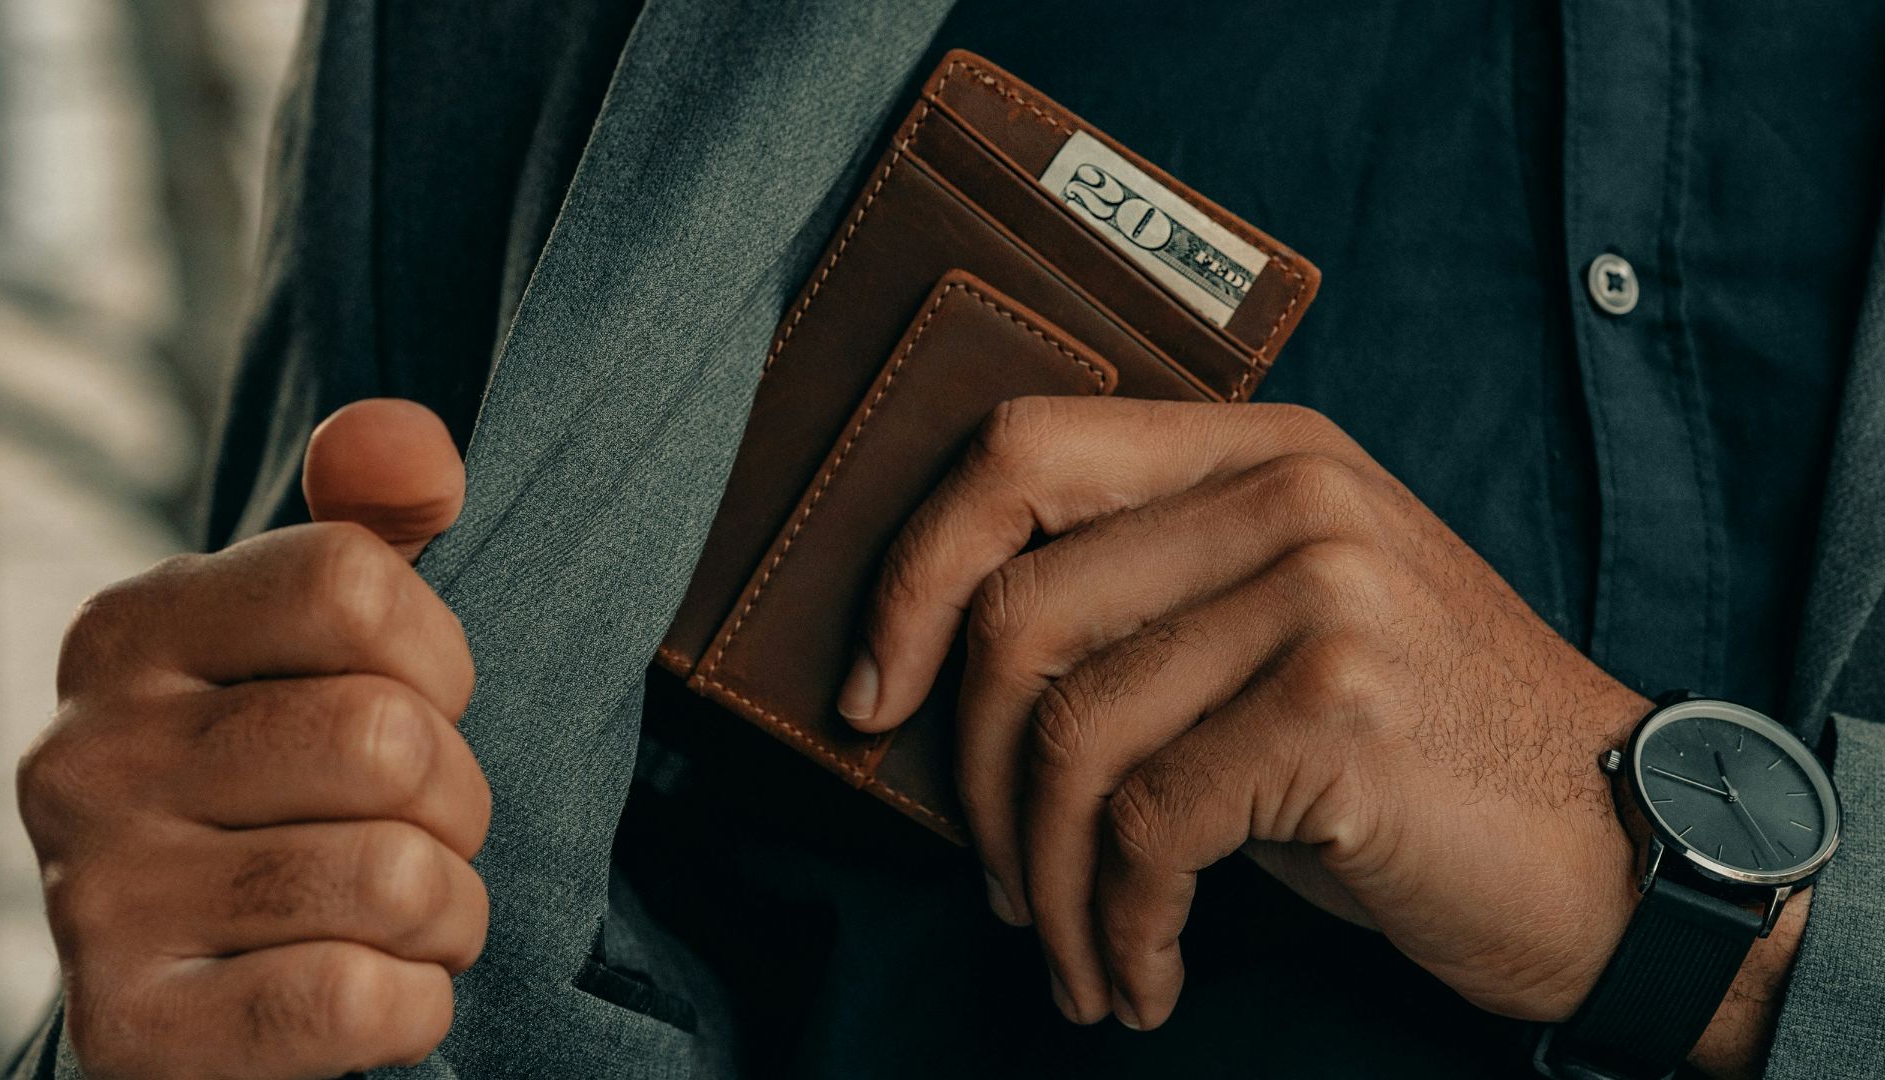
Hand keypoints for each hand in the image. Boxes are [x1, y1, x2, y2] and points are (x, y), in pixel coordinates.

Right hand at [18, 400, 487, 1079]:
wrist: (200, 968)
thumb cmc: (289, 775)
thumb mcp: (319, 634)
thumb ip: (373, 519)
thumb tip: (412, 448)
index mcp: (130, 631)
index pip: (352, 585)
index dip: (439, 658)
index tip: (420, 701)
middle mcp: (83, 756)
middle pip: (388, 740)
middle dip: (458, 797)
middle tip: (421, 825)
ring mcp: (94, 899)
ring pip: (396, 877)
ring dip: (449, 907)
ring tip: (401, 908)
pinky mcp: (131, 1029)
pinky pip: (359, 1004)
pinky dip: (415, 1001)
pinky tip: (377, 984)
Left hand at [840, 397, 1650, 1028]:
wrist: (1621, 849)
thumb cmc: (1419, 756)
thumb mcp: (1280, 635)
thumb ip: (1142, 608)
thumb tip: (936, 678)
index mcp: (1255, 453)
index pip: (1017, 451)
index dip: (913, 572)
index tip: (873, 696)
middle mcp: (1286, 495)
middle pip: (1019, 614)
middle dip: (975, 781)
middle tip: (1001, 882)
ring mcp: (1318, 593)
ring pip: (1069, 738)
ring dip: (1046, 884)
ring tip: (1076, 956)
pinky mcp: (1338, 709)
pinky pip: (1146, 828)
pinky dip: (1118, 929)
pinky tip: (1142, 977)